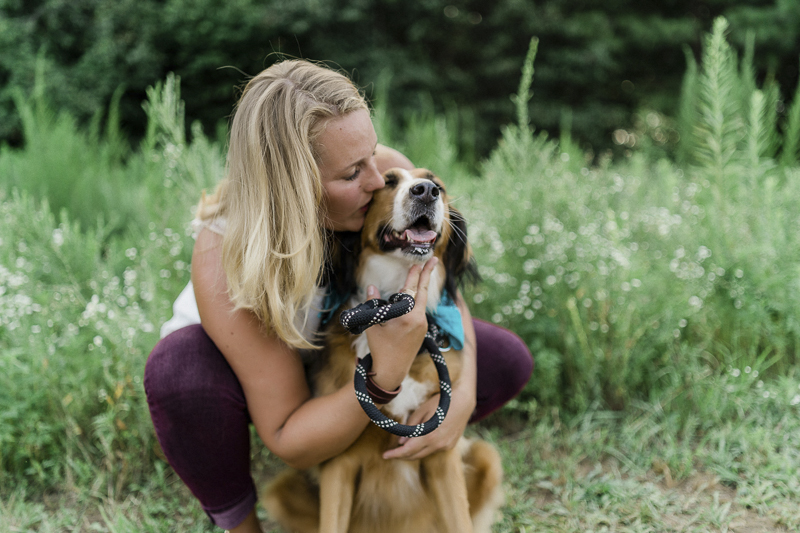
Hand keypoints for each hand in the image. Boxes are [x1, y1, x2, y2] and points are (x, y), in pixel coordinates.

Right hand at [364, 257, 437, 391]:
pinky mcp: (422, 331)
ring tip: (420, 273)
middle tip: (434, 259)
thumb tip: (371, 287)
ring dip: (418, 288)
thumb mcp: (373, 325)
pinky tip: (411, 295)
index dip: (414, 275)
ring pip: (420, 302)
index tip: (417, 263)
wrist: (392, 371)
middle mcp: (420, 320)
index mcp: (408, 317)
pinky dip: (415, 301)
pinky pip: (419, 311)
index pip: (411, 290)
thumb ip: (373, 304)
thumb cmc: (381, 348)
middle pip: (423, 292)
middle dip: (428, 274)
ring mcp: (423, 326)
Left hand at [382, 384, 475, 460]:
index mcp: (429, 436)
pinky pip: (433, 449)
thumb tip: (401, 442)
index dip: (395, 454)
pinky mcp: (450, 445)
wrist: (464, 401)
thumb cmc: (441, 402)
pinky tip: (420, 441)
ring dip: (413, 452)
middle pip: (415, 455)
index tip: (385, 455)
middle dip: (402, 455)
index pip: (407, 450)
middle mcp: (438, 444)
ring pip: (424, 453)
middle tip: (392, 452)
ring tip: (403, 446)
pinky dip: (424, 447)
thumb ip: (411, 426)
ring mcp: (445, 446)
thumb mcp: (422, 410)